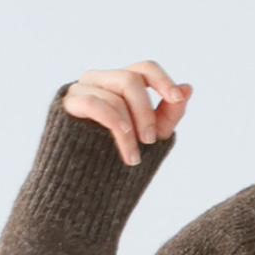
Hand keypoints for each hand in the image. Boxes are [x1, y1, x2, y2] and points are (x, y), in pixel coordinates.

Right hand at [61, 60, 192, 166]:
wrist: (81, 186)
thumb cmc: (117, 159)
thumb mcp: (152, 138)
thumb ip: (168, 114)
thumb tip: (188, 88)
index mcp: (120, 84)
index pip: (145, 69)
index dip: (162, 80)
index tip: (176, 98)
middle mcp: (100, 80)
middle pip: (130, 79)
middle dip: (146, 111)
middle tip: (151, 140)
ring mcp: (81, 89)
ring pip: (114, 94)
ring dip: (130, 128)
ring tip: (134, 158)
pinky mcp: (67, 105)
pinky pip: (95, 103)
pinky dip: (114, 124)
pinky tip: (125, 149)